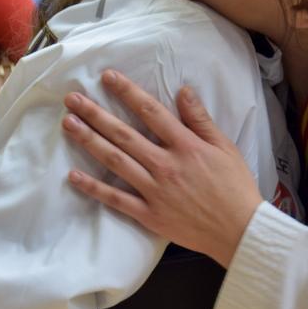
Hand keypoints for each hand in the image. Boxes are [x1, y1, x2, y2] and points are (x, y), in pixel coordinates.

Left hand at [63, 70, 264, 266]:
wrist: (239, 231)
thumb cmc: (235, 187)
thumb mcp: (224, 147)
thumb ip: (200, 119)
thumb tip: (183, 91)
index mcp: (185, 146)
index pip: (151, 112)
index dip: (128, 92)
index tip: (107, 77)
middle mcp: (165, 165)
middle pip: (124, 135)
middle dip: (96, 114)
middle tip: (72, 99)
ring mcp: (154, 191)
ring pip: (115, 161)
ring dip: (89, 141)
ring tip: (68, 124)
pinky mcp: (149, 215)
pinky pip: (116, 200)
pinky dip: (94, 188)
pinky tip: (73, 176)